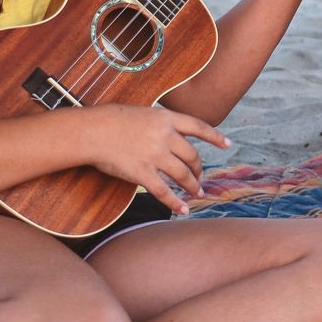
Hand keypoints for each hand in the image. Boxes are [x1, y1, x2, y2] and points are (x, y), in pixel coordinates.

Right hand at [86, 106, 229, 214]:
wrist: (93, 130)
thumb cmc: (113, 120)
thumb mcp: (143, 113)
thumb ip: (160, 123)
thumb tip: (172, 134)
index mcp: (166, 118)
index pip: (199, 127)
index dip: (215, 137)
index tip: (228, 144)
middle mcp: (165, 136)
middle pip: (192, 156)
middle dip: (199, 170)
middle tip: (200, 178)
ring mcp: (155, 155)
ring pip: (182, 174)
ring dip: (192, 186)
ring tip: (197, 193)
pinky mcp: (142, 173)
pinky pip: (163, 191)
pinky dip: (175, 202)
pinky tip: (182, 209)